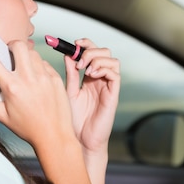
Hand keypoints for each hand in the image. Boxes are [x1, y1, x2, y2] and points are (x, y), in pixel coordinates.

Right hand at [0, 32, 74, 149]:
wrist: (54, 136)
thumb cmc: (28, 128)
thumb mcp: (1, 116)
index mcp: (11, 88)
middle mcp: (28, 79)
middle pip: (18, 45)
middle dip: (12, 45)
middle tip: (10, 53)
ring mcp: (44, 77)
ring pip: (33, 53)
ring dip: (26, 56)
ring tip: (24, 69)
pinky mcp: (56, 78)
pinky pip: (45, 63)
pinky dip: (39, 66)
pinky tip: (37, 80)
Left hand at [65, 38, 119, 154]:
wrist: (79, 140)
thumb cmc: (73, 120)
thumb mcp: (68, 92)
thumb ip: (70, 74)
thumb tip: (67, 55)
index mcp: (88, 77)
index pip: (92, 53)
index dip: (86, 44)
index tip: (74, 43)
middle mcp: (100, 79)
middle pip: (105, 53)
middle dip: (92, 50)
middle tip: (80, 60)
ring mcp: (107, 87)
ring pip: (113, 61)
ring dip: (98, 59)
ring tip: (86, 68)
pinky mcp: (113, 95)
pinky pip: (115, 75)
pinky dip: (104, 69)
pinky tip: (92, 75)